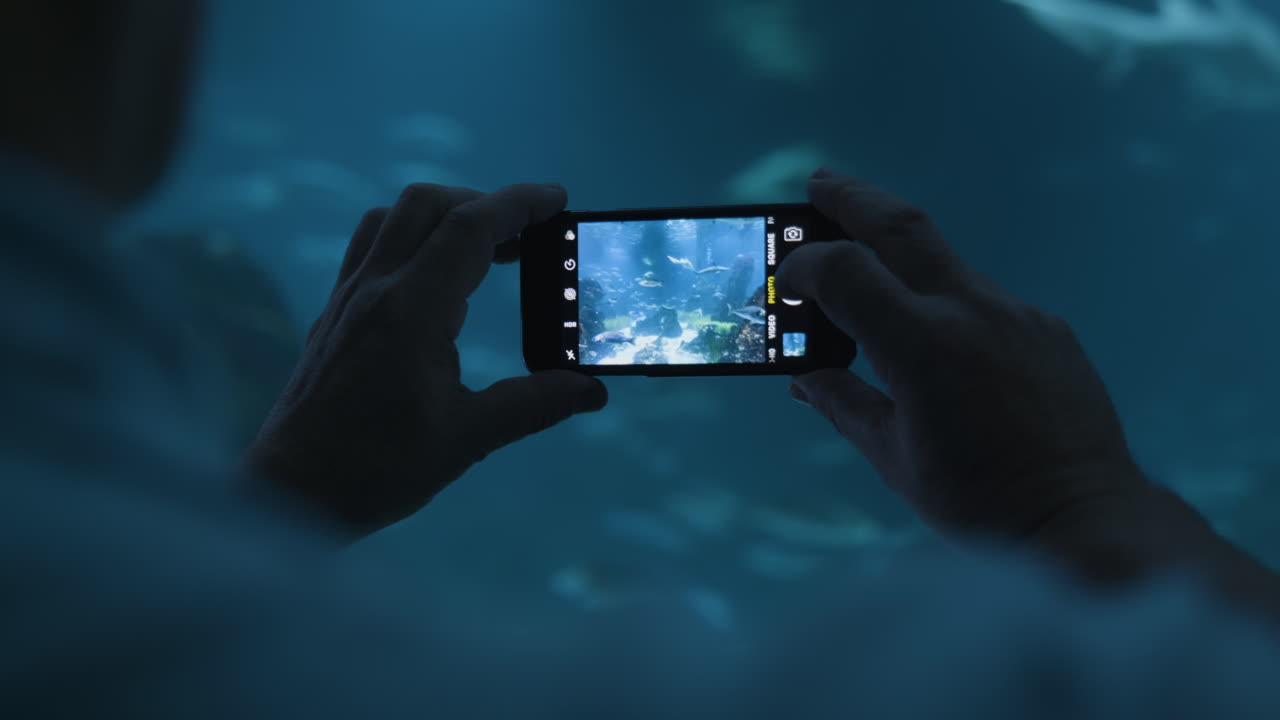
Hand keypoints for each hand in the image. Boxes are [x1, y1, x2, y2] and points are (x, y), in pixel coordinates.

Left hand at [243, 183, 606, 538]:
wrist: (290, 492)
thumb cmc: (374, 469)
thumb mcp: (466, 439)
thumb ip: (532, 406)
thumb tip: (590, 392)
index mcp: (411, 311)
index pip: (469, 228)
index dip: (518, 205)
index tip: (557, 199)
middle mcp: (374, 290)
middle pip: (428, 205)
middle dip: (484, 203)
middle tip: (527, 234)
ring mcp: (347, 298)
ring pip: (392, 218)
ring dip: (443, 215)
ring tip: (483, 249)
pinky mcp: (333, 314)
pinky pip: (370, 247)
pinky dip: (410, 238)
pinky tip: (433, 278)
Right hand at [777, 168, 1147, 539]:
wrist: (1083, 516)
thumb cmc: (981, 501)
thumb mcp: (893, 459)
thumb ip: (843, 405)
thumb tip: (804, 377)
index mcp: (923, 350)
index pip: (846, 271)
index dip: (803, 266)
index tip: (785, 280)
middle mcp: (972, 315)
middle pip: (901, 227)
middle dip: (852, 200)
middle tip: (818, 185)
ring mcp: (1016, 315)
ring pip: (944, 261)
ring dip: (898, 251)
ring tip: (865, 260)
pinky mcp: (1045, 327)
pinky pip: (981, 299)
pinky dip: (943, 300)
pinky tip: (933, 336)